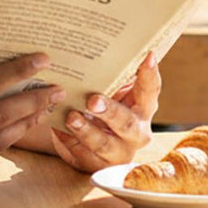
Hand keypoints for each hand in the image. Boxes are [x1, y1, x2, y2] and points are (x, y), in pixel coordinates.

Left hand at [51, 52, 160, 172]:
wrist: (83, 140)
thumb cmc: (100, 107)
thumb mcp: (108, 90)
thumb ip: (108, 75)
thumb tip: (92, 43)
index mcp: (142, 108)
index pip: (150, 90)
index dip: (150, 74)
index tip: (148, 55)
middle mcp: (137, 132)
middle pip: (127, 122)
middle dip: (110, 111)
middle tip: (93, 99)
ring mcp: (119, 151)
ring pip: (104, 143)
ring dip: (86, 129)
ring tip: (71, 117)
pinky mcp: (97, 165)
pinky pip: (82, 154)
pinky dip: (68, 140)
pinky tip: (57, 128)